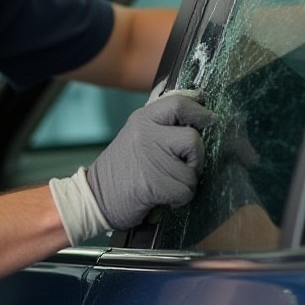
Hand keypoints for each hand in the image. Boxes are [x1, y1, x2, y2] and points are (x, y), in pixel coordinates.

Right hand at [86, 90, 214, 229]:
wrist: (94, 199)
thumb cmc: (122, 170)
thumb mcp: (136, 136)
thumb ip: (161, 126)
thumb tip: (198, 120)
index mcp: (143, 119)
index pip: (179, 104)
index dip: (199, 112)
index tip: (210, 120)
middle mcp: (146, 134)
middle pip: (193, 139)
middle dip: (196, 158)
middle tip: (185, 167)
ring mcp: (150, 159)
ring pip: (192, 171)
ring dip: (186, 184)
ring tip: (167, 185)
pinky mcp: (153, 184)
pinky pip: (185, 191)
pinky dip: (180, 200)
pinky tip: (165, 198)